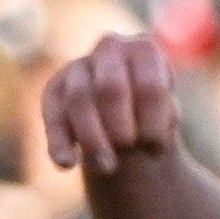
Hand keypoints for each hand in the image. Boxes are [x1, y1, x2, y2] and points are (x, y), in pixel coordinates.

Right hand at [37, 34, 184, 184]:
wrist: (130, 122)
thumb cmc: (154, 117)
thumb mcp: (166, 119)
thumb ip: (160, 122)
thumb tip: (147, 140)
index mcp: (145, 51)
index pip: (150, 86)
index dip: (153, 123)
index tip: (157, 149)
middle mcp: (110, 49)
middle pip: (110, 88)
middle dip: (119, 127)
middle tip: (129, 152)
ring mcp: (79, 66)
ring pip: (79, 99)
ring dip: (92, 138)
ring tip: (106, 168)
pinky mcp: (54, 89)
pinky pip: (52, 113)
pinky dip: (58, 141)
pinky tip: (66, 165)